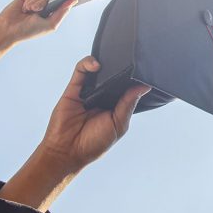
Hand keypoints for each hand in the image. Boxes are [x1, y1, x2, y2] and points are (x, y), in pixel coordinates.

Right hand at [0, 0, 74, 76]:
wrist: (9, 30)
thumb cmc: (29, 31)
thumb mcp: (50, 24)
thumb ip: (62, 12)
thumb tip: (73, 0)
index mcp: (53, 12)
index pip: (64, 1)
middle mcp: (46, 5)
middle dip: (47, 1)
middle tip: (37, 10)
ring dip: (37, 1)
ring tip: (30, 10)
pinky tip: (25, 7)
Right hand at [38, 56, 151, 172]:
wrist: (67, 152)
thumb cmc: (94, 143)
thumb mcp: (118, 124)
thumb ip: (128, 104)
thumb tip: (144, 87)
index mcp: (115, 106)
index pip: (126, 87)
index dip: (133, 78)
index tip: (143, 70)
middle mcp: (102, 97)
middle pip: (112, 75)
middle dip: (120, 67)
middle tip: (130, 61)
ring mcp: (87, 91)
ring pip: (96, 69)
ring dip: (105, 62)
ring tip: (113, 62)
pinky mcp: (73, 89)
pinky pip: (80, 71)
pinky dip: (88, 63)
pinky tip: (96, 65)